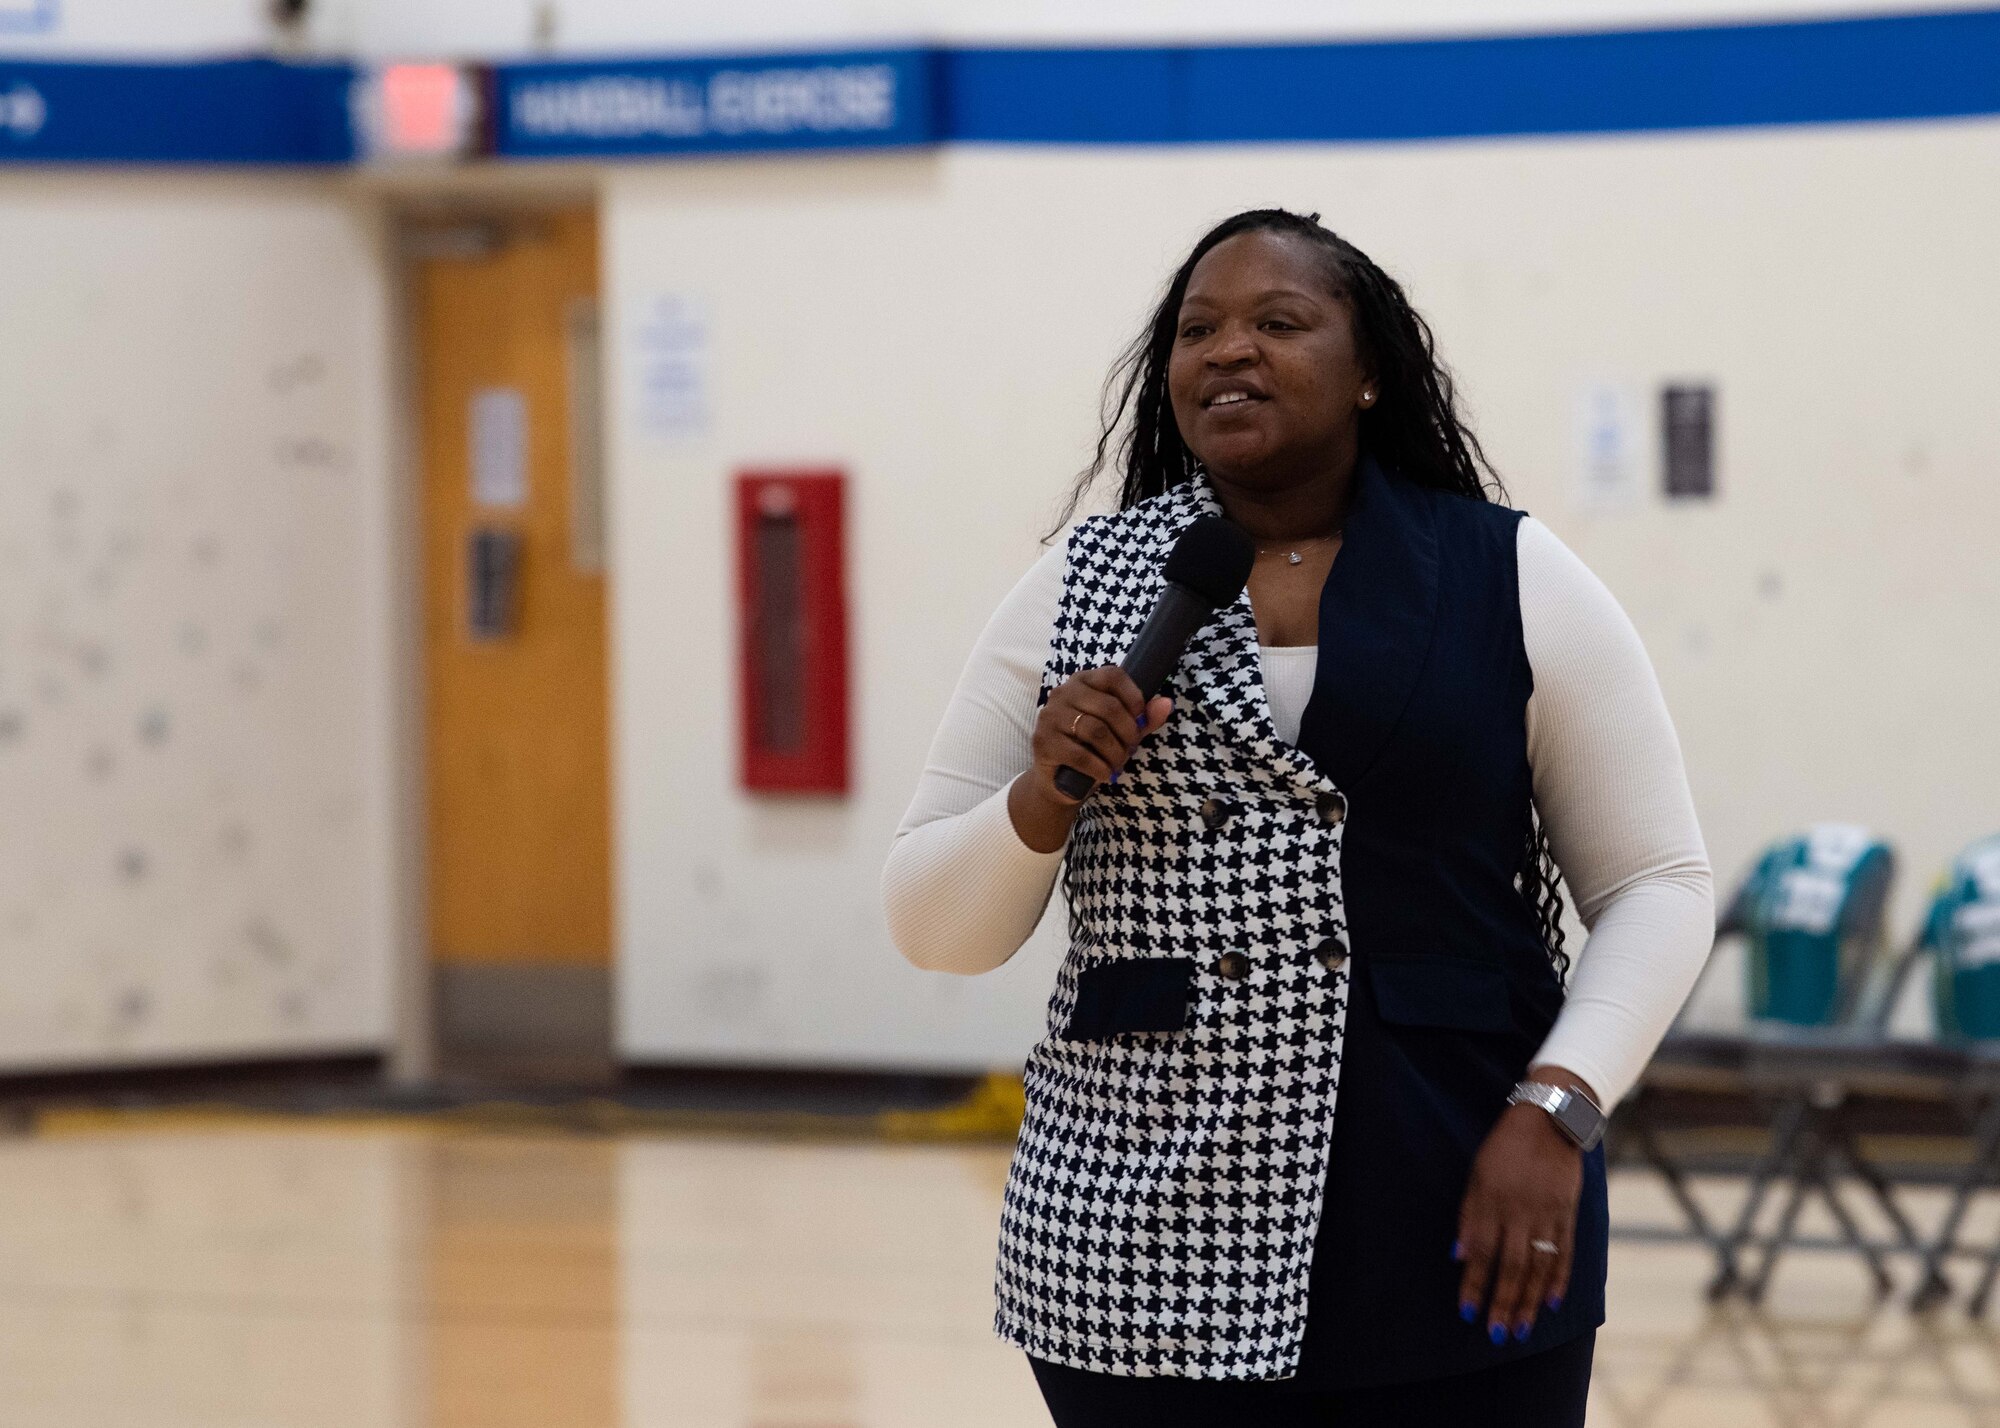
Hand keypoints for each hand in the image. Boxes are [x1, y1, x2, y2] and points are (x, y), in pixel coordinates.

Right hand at [1007, 667, 1173, 852]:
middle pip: (1108, 706)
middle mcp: (1063, 693)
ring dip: (1115, 753)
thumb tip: (1167, 703)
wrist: (1058, 781)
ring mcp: (1050, 716)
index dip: (1133, 697)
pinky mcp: (1043, 742)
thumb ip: (1143, 718)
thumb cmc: (1091, 749)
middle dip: (1127, 733)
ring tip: (1118, 764)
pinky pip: (1079, 754)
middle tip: (1130, 749)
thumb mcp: (1121, 732)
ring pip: (1095, 731)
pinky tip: (1105, 774)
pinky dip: (1099, 768)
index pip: (1113, 675)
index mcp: (1083, 681)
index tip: (1140, 719)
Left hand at [1454, 1066, 1591, 1344]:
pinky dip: (1558, 1280)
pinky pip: (1564, 1253)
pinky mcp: (1569, 1213)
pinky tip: (1549, 1303)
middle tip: (1497, 1335)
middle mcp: (1520, 1211)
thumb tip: (1458, 1256)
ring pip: (1538, 1267)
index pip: (1481, 1252)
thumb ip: (1469, 1215)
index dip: (1474, 1284)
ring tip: (1520, 1330)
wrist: (1552, 1118)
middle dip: (1502, 1303)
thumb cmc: (1505, 1147)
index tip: (1467, 1312)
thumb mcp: (1477, 1173)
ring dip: (1528, 1301)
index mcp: (1492, 1200)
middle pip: (1511, 1266)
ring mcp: (1548, 1214)